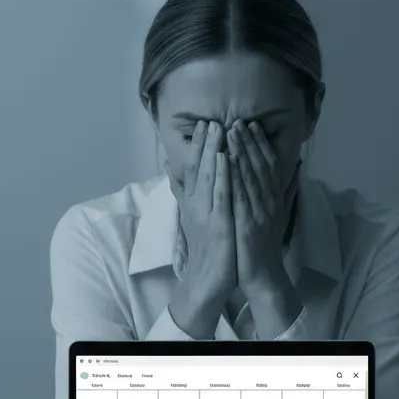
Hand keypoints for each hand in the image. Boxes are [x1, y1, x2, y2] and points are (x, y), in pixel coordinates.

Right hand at [166, 120, 236, 336]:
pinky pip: (220, 195)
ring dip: (211, 151)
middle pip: (198, 168)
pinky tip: (225, 159)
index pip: (194, 169)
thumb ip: (188, 195)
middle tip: (209, 118)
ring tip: (217, 128)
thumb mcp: (197, 218)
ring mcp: (206, 213)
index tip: (203, 124)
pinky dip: (222, 175)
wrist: (208, 280)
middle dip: (204, 143)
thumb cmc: (209, 248)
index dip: (198, 146)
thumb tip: (173, 172)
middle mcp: (197, 204)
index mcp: (195, 203)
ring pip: (208, 176)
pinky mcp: (218, 223)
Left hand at [227, 120, 303, 337]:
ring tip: (230, 132)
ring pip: (250, 176)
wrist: (263, 275)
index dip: (260, 145)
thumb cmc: (265, 245)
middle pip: (260, 166)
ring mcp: (259, 211)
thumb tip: (297, 168)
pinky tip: (225, 161)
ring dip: (240, 152)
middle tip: (237, 121)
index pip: (269, 166)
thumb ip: (287, 191)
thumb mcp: (277, 215)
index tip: (251, 126)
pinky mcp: (248, 223)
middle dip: (248, 142)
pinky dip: (233, 176)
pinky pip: (240, 196)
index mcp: (274, 199)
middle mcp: (269, 201)